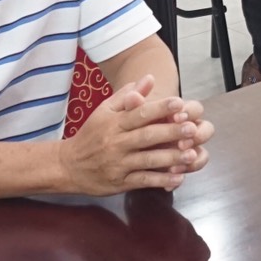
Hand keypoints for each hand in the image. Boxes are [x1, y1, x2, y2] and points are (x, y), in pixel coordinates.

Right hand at [58, 78, 214, 194]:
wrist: (68, 166)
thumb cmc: (91, 134)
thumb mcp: (104, 111)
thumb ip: (127, 95)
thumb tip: (149, 78)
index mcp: (113, 123)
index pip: (139, 113)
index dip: (159, 108)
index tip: (179, 103)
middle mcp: (116, 142)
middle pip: (146, 136)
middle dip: (171, 132)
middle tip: (192, 128)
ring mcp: (119, 164)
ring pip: (148, 160)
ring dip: (171, 157)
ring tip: (192, 154)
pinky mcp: (120, 182)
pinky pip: (143, 181)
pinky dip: (161, 180)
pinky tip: (179, 177)